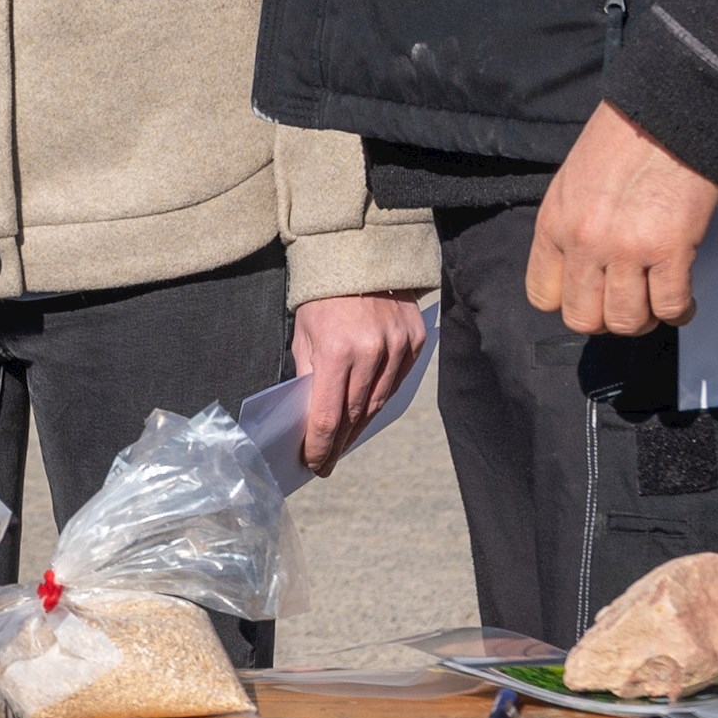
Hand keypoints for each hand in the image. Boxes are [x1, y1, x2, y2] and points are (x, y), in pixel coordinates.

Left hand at [288, 291, 425, 473]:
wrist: (359, 254)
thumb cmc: (320, 296)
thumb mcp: (303, 333)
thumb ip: (309, 374)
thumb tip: (312, 414)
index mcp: (337, 351)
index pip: (328, 415)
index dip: (320, 445)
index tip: (313, 463)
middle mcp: (372, 353)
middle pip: (355, 414)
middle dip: (338, 442)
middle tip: (326, 462)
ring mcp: (398, 348)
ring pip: (379, 403)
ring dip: (360, 427)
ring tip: (343, 443)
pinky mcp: (414, 341)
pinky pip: (397, 382)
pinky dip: (381, 400)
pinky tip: (366, 415)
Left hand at [529, 100, 717, 335]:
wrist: (665, 118)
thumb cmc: (621, 145)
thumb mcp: (572, 186)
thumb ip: (571, 229)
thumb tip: (585, 272)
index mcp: (553, 225)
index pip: (543, 294)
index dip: (570, 304)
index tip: (592, 298)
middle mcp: (582, 243)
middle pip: (583, 318)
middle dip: (606, 322)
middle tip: (627, 307)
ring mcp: (625, 250)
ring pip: (625, 321)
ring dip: (644, 321)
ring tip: (655, 305)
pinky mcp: (669, 250)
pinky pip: (669, 307)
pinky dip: (678, 313)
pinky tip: (683, 302)